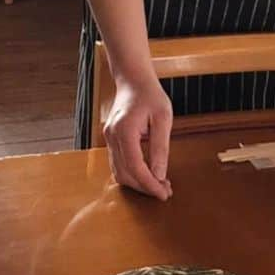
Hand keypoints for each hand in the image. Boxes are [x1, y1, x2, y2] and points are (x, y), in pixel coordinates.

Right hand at [102, 74, 173, 200]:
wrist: (133, 80)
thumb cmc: (150, 95)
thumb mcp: (163, 118)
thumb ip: (160, 147)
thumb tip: (159, 175)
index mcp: (124, 130)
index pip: (135, 166)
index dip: (149, 184)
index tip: (164, 193)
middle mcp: (112, 136)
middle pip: (125, 174)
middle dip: (144, 187)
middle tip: (165, 191)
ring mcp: (108, 138)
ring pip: (119, 172)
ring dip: (138, 183)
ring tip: (159, 184)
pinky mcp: (110, 139)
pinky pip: (118, 164)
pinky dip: (132, 174)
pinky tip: (148, 174)